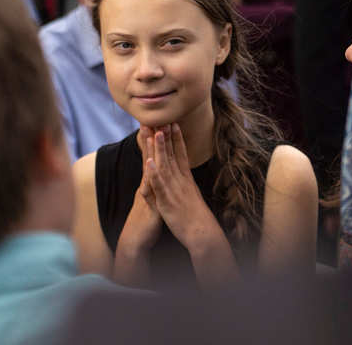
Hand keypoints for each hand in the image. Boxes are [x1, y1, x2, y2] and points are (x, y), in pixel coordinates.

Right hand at [116, 127, 161, 254]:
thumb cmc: (145, 219)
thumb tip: (156, 170)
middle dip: (149, 139)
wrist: (136, 239)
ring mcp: (147, 192)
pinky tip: (150, 165)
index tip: (154, 122)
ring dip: (149, 151)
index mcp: (150, 181)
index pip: (151, 157)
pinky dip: (150, 176)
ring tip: (150, 134)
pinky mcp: (149, 203)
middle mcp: (147, 183)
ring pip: (149, 168)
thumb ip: (154, 183)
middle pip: (148, 157)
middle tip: (149, 118)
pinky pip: (149, 188)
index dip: (153, 141)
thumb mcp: (152, 197)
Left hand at [146, 124, 221, 251]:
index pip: (181, 154)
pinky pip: (160, 185)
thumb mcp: (192, 195)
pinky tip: (149, 162)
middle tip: (162, 119)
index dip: (177, 138)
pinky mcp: (167, 201)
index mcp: (186, 179)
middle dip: (167, 137)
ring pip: (166, 165)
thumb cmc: (197, 216)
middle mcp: (181, 181)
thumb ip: (186, 184)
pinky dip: (155, 173)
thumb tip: (185, 176)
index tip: (173, 123)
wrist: (202, 233)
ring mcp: (174, 190)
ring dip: (161, 149)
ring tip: (156, 132)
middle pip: (173, 155)